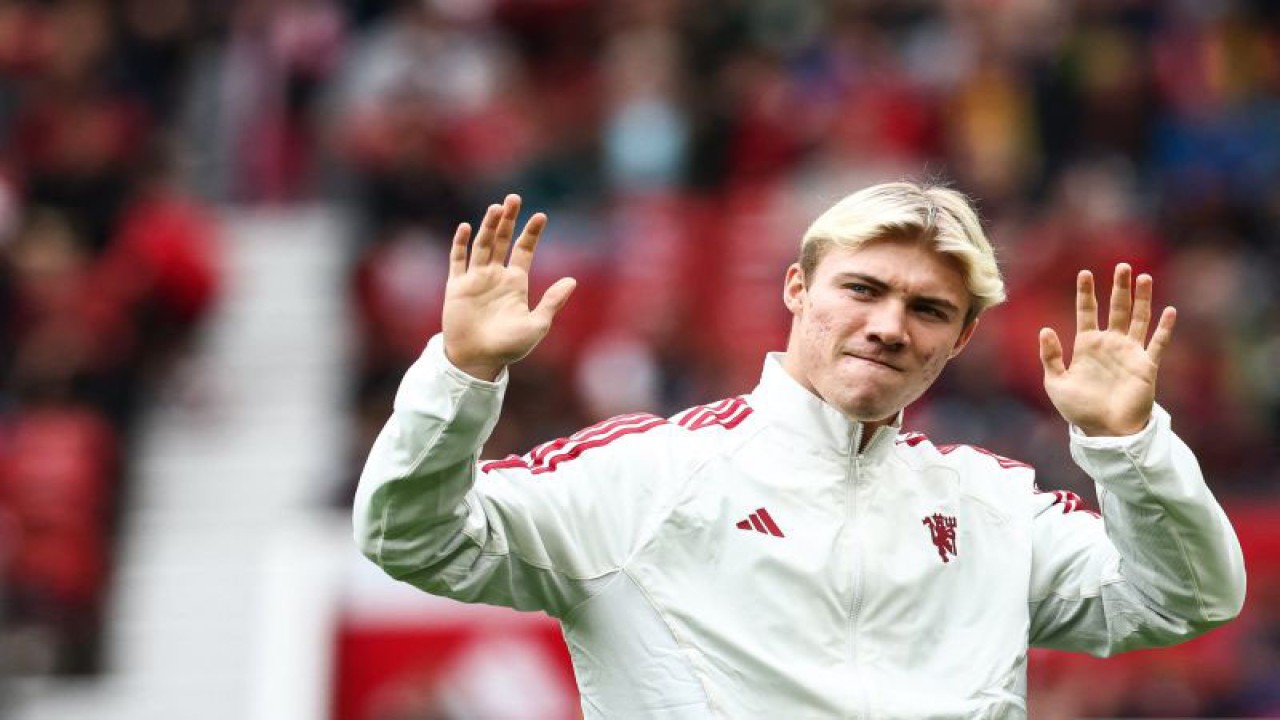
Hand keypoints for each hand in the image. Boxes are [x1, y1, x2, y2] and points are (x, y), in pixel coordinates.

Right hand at [442, 194, 575, 380]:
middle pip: (503, 241)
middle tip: (514, 198)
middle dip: (508, 220)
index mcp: (516, 283)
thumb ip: (552, 301)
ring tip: (496, 208)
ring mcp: (475, 279)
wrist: (478, 360)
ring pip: (482, 245)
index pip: (524, 250)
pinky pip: (457, 260)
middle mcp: (496, 276)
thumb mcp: (537, 324)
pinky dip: (460, 244)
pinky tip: (465, 227)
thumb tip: (572, 280)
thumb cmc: (509, 346)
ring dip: (488, 227)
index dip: (531, 233)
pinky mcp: (456, 286)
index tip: (541, 216)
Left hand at [1038, 264, 1175, 435]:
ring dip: (1141, 299)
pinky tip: (1169, 310)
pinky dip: (1164, 328)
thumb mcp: (1056, 383)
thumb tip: (1045, 329)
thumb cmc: (1079, 409)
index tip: (1085, 273)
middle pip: (1116, 308)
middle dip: (1119, 288)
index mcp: (1087, 346)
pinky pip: (1158, 343)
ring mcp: (1129, 353)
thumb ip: (1049, 357)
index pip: (1087, 312)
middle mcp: (1110, 344)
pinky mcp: (1147, 365)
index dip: (1086, 293)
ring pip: (1138, 319)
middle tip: (1122, 266)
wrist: (1105, 431)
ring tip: (1144, 277)